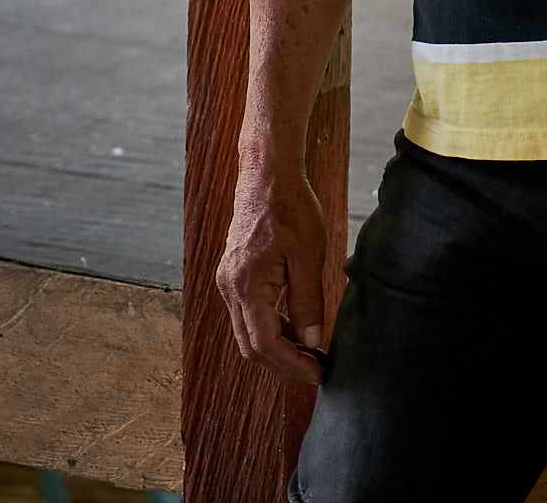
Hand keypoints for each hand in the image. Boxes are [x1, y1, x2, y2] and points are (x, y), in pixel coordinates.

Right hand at [216, 168, 329, 381]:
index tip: (318, 372)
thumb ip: (308, 301)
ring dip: (277, 348)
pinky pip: (247, 315)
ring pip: (247, 333)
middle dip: (283, 364)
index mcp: (247, 284)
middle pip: (251, 346)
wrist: (267, 175)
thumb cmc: (290, 207)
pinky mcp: (233, 276)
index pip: (265, 344)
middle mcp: (230, 287)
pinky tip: (295, 327)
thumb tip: (312, 341)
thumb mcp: (308, 255)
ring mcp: (228, 282)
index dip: (292, 365)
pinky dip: (270, 328)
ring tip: (310, 352)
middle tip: (316, 369)